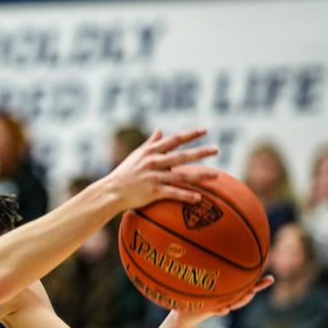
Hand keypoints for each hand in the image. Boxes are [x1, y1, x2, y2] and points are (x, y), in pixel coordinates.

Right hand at [101, 129, 218, 210]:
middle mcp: (153, 162)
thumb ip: (150, 143)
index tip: (204, 130)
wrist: (111, 191)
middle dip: (200, 152)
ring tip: (216, 175)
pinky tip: (198, 197)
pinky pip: (173, 193)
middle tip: (216, 149)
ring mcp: (153, 177)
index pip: (174, 140)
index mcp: (150, 151)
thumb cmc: (125, 172)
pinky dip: (186, 195)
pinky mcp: (153, 191)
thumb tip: (160, 130)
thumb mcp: (136, 155)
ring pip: (181, 175)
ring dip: (200, 175)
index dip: (190, 134)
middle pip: (181, 156)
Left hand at [177, 276, 273, 322]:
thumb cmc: (199, 294)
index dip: (260, 284)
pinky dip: (221, 311)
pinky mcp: (209, 311)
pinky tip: (224, 310)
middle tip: (255, 289)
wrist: (187, 312)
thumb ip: (214, 269)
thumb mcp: (206, 280)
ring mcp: (219, 306)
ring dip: (240, 301)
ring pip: (233, 304)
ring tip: (247, 296)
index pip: (248, 287)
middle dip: (250, 293)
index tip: (271, 279)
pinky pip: (216, 311)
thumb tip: (217, 248)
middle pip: (243, 297)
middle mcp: (227, 300)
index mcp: (230, 292)